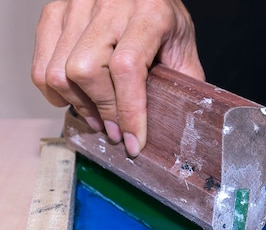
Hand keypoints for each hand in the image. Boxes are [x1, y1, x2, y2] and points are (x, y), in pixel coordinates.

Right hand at [32, 0, 204, 155]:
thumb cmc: (165, 20)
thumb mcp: (184, 48)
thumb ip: (183, 82)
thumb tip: (178, 126)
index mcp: (149, 14)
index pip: (126, 67)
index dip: (128, 111)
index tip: (134, 140)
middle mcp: (110, 4)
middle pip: (85, 70)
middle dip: (103, 110)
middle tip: (116, 130)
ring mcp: (78, 5)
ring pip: (59, 70)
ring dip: (79, 104)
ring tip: (98, 118)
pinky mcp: (56, 11)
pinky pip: (41, 62)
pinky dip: (54, 91)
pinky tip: (74, 100)